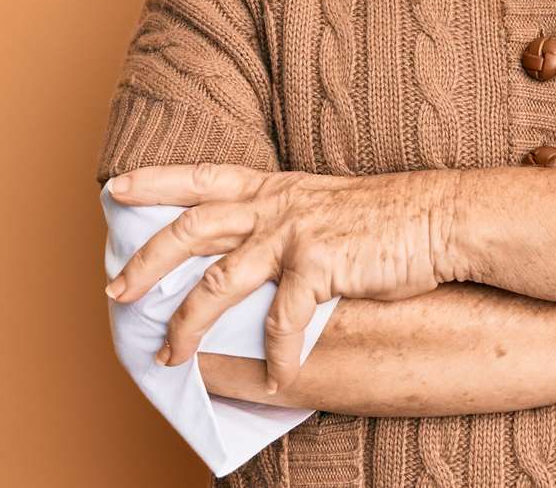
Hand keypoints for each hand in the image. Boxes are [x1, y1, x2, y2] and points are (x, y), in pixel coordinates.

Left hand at [102, 162, 461, 391]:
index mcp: (274, 189)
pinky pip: (282, 319)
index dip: (156, 182)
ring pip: (219, 281)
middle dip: (147, 264)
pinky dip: (275, 353)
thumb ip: (280, 221)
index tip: (114, 190)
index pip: (202, 178)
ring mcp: (295, 233)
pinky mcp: (319, 264)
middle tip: (117, 294)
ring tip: (170, 356)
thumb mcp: (322, 206)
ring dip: (188, 324)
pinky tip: (277, 377)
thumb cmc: (385, 219)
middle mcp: (276, 206)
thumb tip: (245, 250)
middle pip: (191, 230)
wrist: (440, 218)